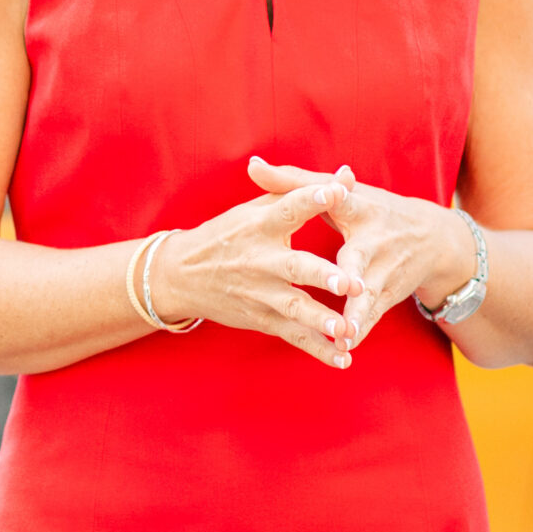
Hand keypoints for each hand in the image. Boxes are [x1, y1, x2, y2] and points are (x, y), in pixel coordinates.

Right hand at [146, 167, 356, 367]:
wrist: (181, 274)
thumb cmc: (230, 233)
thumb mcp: (259, 207)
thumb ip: (304, 191)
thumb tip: (349, 173)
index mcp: (261, 225)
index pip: (289, 208)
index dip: (312, 198)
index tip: (337, 191)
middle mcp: (260, 260)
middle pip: (294, 267)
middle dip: (322, 276)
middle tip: (351, 282)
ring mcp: (261, 293)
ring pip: (294, 308)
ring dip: (321, 320)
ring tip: (346, 329)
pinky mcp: (262, 319)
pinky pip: (293, 336)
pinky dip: (317, 350)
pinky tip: (342, 359)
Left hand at [246, 159, 477, 349]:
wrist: (431, 239)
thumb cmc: (372, 211)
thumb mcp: (341, 194)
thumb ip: (293, 182)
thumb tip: (252, 167)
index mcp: (359, 210)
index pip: (346, 199)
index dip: (337, 194)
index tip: (333, 192)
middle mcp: (375, 243)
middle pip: (360, 258)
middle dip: (353, 274)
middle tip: (345, 285)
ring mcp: (383, 273)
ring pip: (368, 296)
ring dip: (357, 315)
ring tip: (342, 333)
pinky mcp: (387, 296)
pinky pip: (371, 317)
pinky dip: (359, 331)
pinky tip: (343, 348)